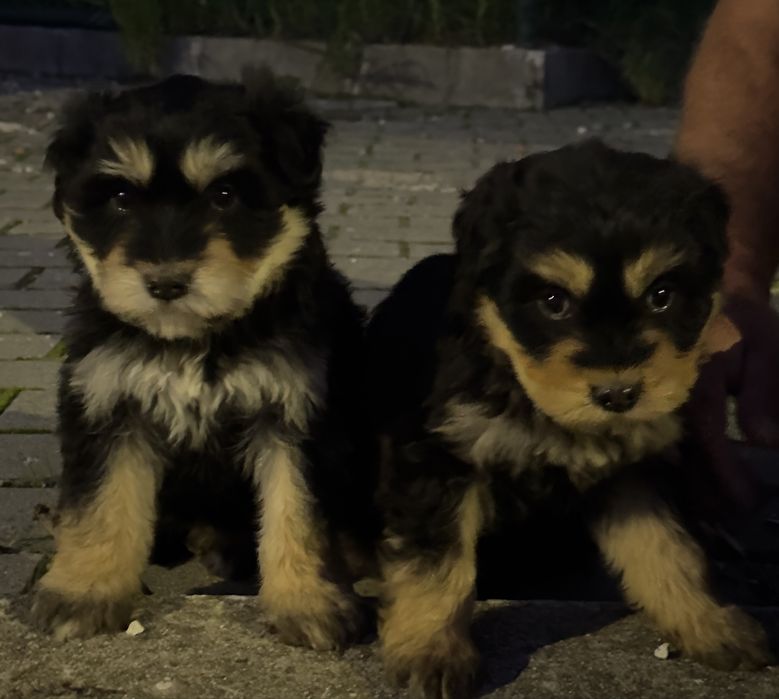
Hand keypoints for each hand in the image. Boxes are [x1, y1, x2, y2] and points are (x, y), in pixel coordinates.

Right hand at [685, 296, 778, 510]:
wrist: (715, 304)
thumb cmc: (746, 326)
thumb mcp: (769, 352)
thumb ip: (763, 395)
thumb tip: (763, 442)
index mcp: (698, 379)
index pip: (709, 434)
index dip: (728, 471)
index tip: (749, 502)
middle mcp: (674, 397)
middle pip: (686, 454)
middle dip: (712, 492)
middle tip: (740, 519)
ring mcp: (667, 406)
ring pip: (678, 456)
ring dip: (701, 488)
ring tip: (725, 515)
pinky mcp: (669, 412)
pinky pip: (679, 449)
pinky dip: (695, 474)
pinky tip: (710, 494)